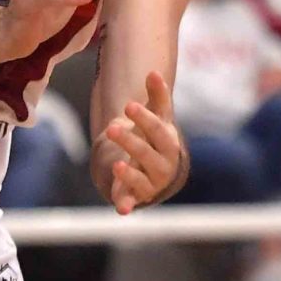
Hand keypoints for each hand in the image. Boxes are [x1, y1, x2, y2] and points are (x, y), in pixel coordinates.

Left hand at [92, 71, 189, 213]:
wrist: (154, 166)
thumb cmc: (154, 135)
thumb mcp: (157, 116)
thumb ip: (157, 96)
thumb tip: (153, 72)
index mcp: (169, 142)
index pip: (158, 130)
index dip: (144, 118)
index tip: (129, 105)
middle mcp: (163, 164)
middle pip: (147, 154)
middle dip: (130, 141)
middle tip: (112, 128)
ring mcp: (151, 182)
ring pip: (140, 179)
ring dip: (129, 174)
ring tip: (117, 164)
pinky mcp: (137, 196)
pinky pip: (132, 201)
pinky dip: (127, 204)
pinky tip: (121, 209)